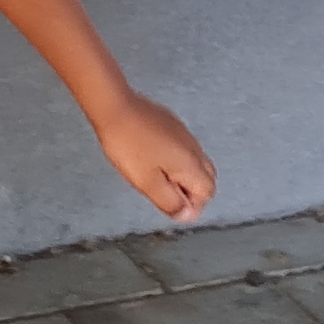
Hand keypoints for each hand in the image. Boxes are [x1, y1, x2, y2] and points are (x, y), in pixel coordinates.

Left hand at [89, 90, 214, 222]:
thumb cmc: (127, 144)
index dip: (190, 205)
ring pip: (195, 163)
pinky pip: (183, 149)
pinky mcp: (173, 125)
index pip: (208, 193)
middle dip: (190, 191)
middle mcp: (194, 148)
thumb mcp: (147, 182)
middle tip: (164, 193)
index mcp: (191, 164)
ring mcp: (185, 134)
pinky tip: (151, 159)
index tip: (169, 204)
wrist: (116, 108)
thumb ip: (170, 202)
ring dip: (180, 175)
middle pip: (206, 178)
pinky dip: (174, 160)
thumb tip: (187, 215)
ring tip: (153, 175)